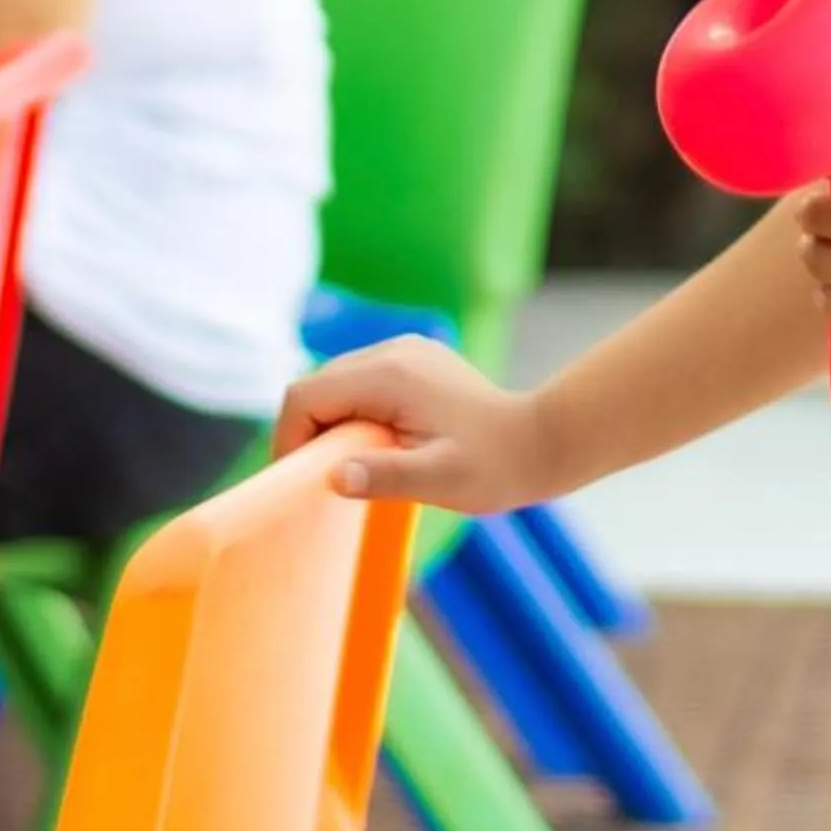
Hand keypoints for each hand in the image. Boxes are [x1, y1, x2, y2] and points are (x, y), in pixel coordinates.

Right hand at [273, 336, 555, 510]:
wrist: (541, 441)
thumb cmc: (493, 467)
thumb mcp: (438, 480)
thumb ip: (384, 477)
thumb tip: (334, 477)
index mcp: (389, 375)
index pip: (306, 397)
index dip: (290, 438)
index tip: (301, 479)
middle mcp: (393, 351)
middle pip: (317, 386)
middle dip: (309, 432)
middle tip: (323, 479)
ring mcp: (406, 351)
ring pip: (337, 382)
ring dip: (332, 422)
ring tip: (353, 465)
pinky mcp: (415, 360)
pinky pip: (362, 382)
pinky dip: (354, 412)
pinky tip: (377, 445)